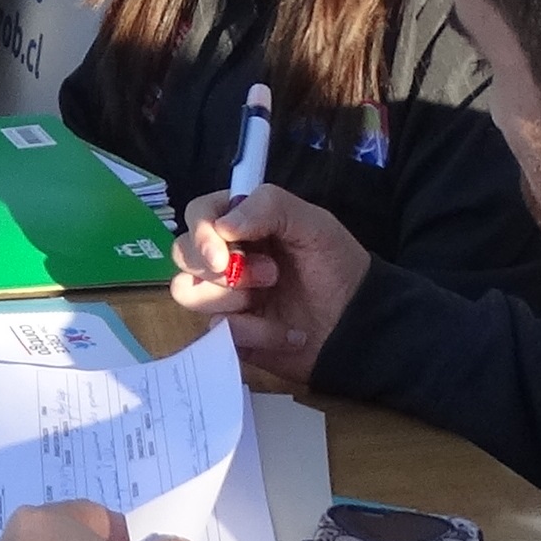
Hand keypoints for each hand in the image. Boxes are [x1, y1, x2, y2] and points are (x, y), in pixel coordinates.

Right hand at [169, 184, 370, 388]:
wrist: (358, 326)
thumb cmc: (338, 267)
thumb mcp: (314, 224)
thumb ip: (270, 207)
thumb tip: (221, 226)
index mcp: (241, 223)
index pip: (197, 214)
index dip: (201, 233)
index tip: (222, 255)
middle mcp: (225, 257)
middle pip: (182, 254)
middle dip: (222, 270)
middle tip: (270, 275)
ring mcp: (224, 295)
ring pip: (188, 293)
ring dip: (232, 299)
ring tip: (271, 300)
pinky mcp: (230, 332)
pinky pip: (216, 331)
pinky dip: (254, 332)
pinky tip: (285, 333)